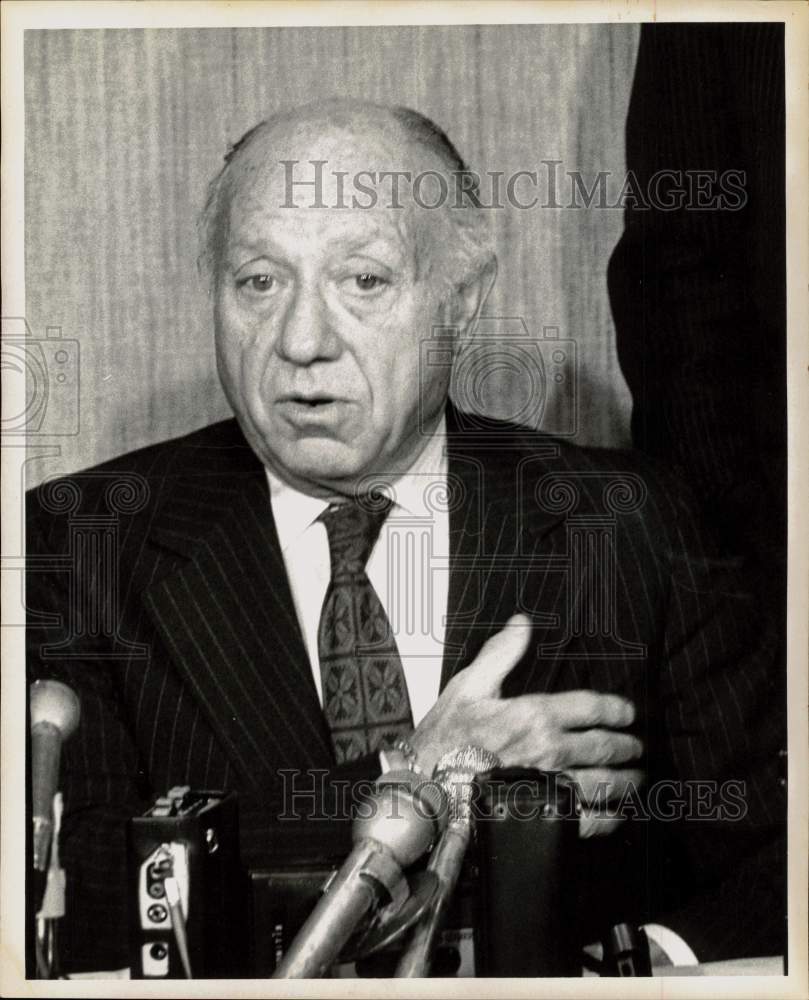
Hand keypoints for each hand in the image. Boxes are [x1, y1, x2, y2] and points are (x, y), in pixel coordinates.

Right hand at [410, 614, 643, 836]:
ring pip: (605, 784)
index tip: (628, 712)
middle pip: (604, 746)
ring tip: (636, 777)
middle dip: (626, 745)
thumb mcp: (467, 687)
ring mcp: (552, 787)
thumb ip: (501, 654)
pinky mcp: (547, 818)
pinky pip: (590, 821)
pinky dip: (610, 817)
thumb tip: (522, 622)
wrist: (426, 790)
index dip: (616, 709)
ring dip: (626, 780)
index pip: (591, 708)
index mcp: (535, 715)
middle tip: (636, 746)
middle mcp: (551, 751)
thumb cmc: (444, 740)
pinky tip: (617, 813)